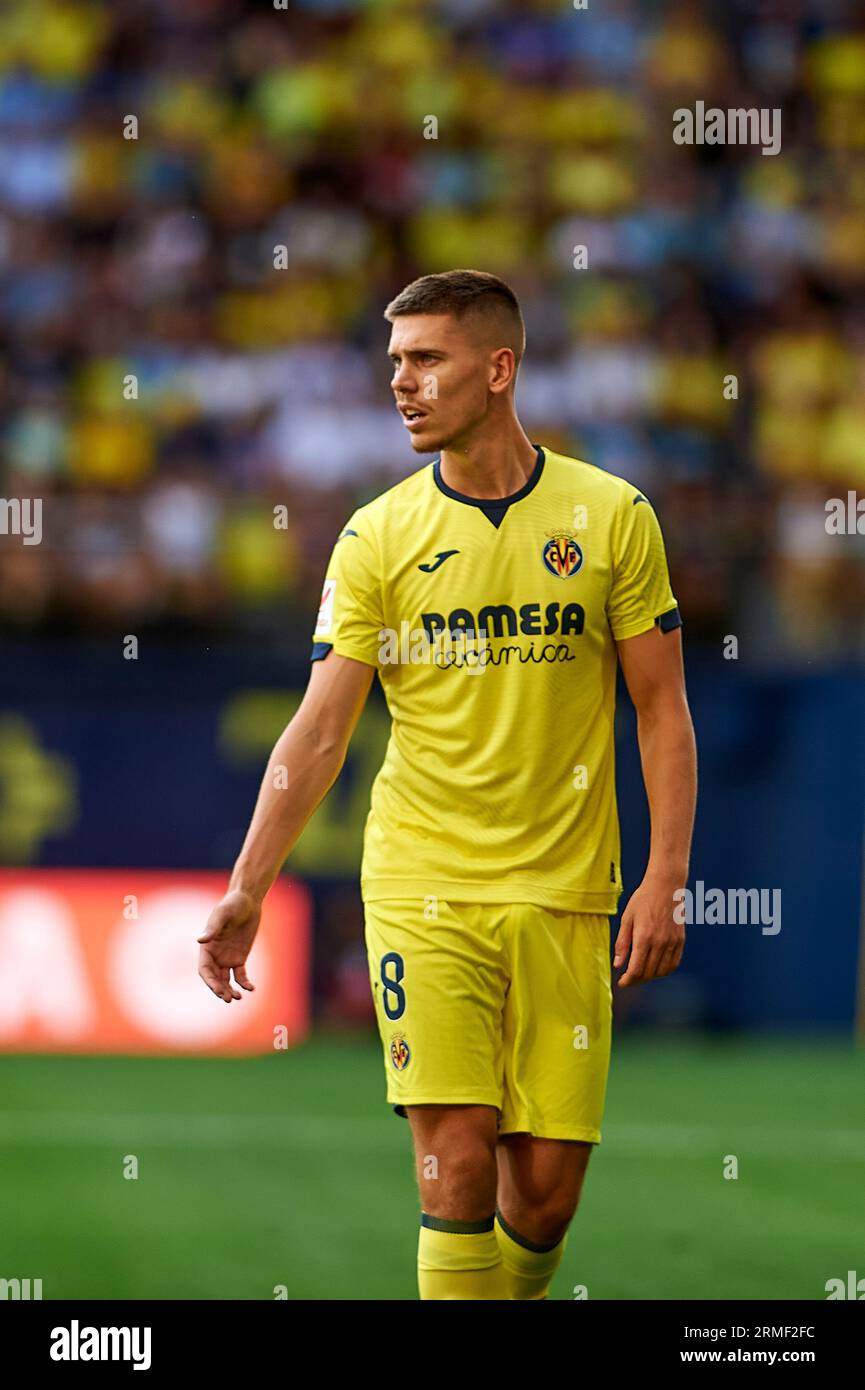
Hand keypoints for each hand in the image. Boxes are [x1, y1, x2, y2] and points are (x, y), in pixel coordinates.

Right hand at [197, 888, 260, 1002]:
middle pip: (214, 978)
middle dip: (220, 990)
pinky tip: (251, 988)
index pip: (204, 970)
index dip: (210, 982)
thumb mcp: (222, 914)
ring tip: (238, 998)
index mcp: (207, 947)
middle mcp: (215, 955)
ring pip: (226, 980)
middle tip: (230, 999)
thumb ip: (212, 928)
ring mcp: (227, 958)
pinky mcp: (239, 957)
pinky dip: (244, 983)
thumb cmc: (232, 904)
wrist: (247, 901)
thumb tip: (200, 940)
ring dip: (230, 990)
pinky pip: (240, 975)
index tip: (220, 990)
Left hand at [613, 875, 684, 987]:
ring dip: (650, 977)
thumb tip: (618, 965)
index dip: (628, 980)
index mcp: (644, 937)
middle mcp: (660, 942)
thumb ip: (622, 943)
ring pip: (662, 971)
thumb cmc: (643, 900)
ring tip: (641, 974)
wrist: (666, 886)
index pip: (636, 969)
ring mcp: (672, 942)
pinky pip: (674, 963)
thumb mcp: (627, 919)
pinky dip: (664, 971)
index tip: (622, 983)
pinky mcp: (680, 940)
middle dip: (636, 980)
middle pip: (649, 973)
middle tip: (628, 979)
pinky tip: (655, 968)